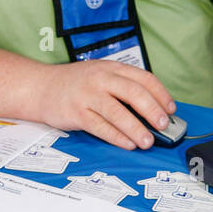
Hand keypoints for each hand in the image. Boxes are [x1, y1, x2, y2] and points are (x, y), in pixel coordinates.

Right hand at [34, 60, 177, 149]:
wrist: (41, 87)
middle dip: (152, 110)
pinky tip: (128, 144)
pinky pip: (100, 127)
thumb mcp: (101, 75)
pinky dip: (117, 137)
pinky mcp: (76, 113)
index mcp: (112, 68)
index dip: (161, 95)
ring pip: (117, 112)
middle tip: (164, 125)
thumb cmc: (76, 84)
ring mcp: (87, 96)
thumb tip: (153, 109)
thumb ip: (123, 87)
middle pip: (133, 93)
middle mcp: (101, 79)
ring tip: (148, 141)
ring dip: (136, 128)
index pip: (143, 78)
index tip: (171, 109)